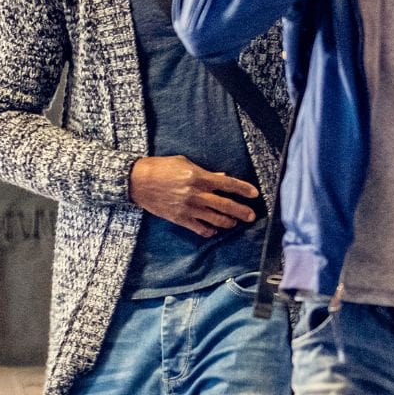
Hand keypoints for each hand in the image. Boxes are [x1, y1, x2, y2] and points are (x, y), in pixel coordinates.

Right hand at [129, 155, 259, 237]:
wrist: (138, 181)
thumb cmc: (161, 168)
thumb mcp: (184, 163)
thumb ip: (205, 172)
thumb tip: (222, 178)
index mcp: (199, 177)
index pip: (227, 184)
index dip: (243, 189)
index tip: (255, 194)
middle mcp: (196, 194)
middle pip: (226, 205)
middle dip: (242, 211)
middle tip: (251, 216)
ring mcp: (188, 208)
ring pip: (216, 219)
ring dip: (228, 222)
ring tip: (234, 222)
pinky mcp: (180, 219)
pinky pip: (200, 228)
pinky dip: (210, 230)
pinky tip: (214, 229)